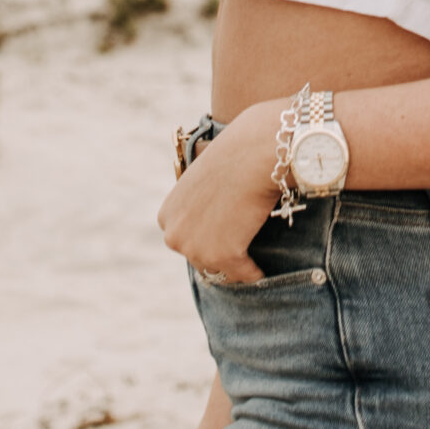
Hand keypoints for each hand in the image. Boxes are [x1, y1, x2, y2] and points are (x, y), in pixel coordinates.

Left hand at [157, 103, 281, 283]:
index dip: (206, 239)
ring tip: (252, 265)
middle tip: (241, 254)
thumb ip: (199, 204)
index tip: (224, 239)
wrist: (252, 154)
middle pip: (199, 258)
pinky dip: (254, 275)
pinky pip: (242, 274)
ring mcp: (195, 248)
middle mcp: (174, 235)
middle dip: (219, 257)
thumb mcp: (203, 181)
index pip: (185, 239)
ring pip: (219, 270)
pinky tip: (262, 271)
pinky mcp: (222, 256)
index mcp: (167, 215)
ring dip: (236, 269)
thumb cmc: (234, 157)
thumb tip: (213, 220)